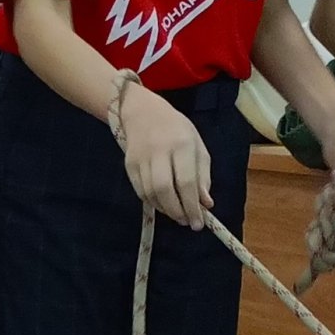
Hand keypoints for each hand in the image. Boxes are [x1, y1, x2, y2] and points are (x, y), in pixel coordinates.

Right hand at [116, 81, 213, 229]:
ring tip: (177, 214)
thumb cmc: (176, 129)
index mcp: (182, 144)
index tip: (199, 223)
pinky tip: (163, 204)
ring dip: (165, 209)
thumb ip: (202, 175)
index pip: (186, 181)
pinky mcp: (129, 164)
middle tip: (187, 221)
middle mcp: (159, 151)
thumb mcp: (197, 146)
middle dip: (177, 211)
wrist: (142, 111)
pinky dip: (153, 202)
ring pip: (150, 193)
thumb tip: (205, 203)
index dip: (192, 206)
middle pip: (165, 189)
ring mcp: (141, 158)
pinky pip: (140, 190)